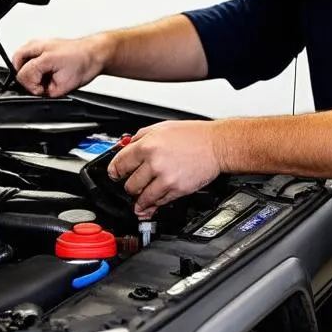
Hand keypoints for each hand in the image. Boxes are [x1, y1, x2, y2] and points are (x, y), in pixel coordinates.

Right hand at [11, 35, 107, 97]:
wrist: (95, 53)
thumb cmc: (84, 64)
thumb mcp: (64, 86)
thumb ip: (47, 92)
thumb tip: (38, 93)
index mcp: (44, 57)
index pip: (23, 76)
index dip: (33, 87)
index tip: (43, 90)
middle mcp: (38, 47)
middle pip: (18, 66)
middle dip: (28, 78)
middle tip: (41, 84)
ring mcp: (39, 43)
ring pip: (20, 58)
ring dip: (29, 70)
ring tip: (44, 76)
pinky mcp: (41, 44)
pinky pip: (28, 55)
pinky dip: (33, 64)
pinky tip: (45, 69)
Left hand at [107, 121, 221, 217]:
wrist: (216, 145)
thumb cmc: (193, 135)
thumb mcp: (162, 128)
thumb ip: (141, 137)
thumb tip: (126, 148)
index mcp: (148, 145)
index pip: (120, 164)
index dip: (115, 171)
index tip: (115, 175)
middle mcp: (155, 163)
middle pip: (130, 184)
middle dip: (130, 186)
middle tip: (132, 184)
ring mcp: (166, 178)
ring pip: (142, 197)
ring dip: (140, 199)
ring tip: (139, 199)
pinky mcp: (177, 189)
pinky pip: (159, 202)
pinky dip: (154, 204)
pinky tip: (152, 203)